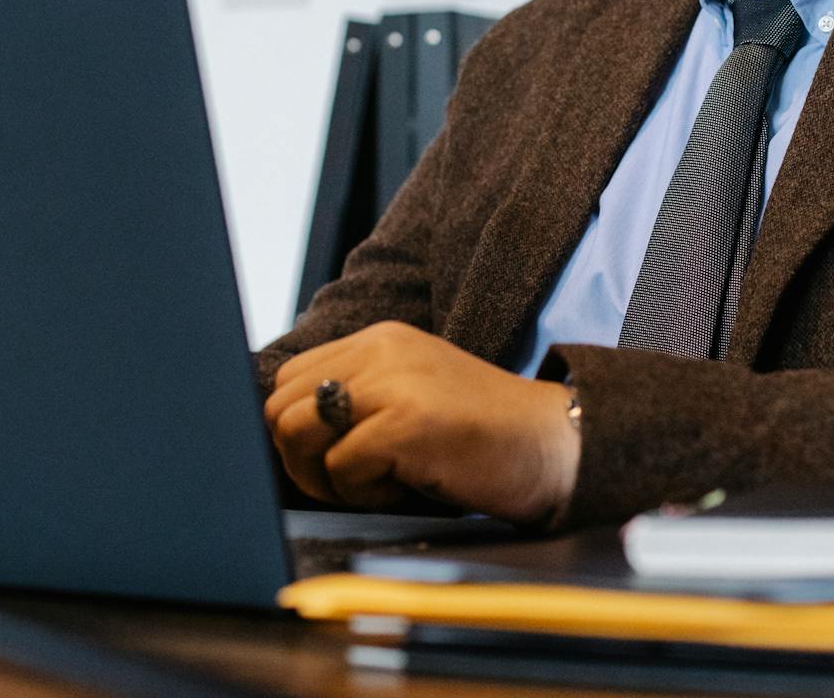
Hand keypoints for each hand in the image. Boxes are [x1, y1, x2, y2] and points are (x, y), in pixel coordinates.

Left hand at [262, 321, 580, 525]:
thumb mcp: (414, 393)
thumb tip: (291, 435)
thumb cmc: (484, 434)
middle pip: (281, 406)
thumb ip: (361, 396)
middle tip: (346, 482)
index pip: (291, 379)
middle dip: (299, 458)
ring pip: (297, 433)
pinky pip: (340, 468)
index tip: (331, 460)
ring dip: (324, 477)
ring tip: (374, 485)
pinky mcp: (404, 423)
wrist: (553, 444)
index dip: (297, 429)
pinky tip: (406, 488)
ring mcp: (392, 383)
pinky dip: (364, 494)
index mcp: (381, 340)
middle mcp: (380, 351)